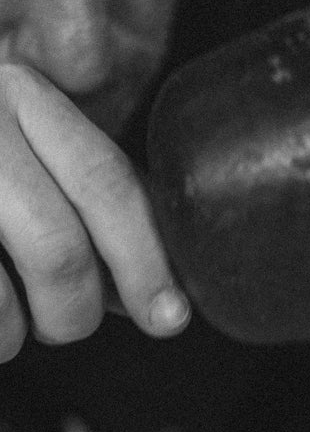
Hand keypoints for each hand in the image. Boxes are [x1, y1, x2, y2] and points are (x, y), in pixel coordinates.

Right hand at [0, 64, 189, 361]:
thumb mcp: (27, 160)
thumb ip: (85, 208)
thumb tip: (157, 292)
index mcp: (17, 97)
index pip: (104, 181)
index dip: (146, 260)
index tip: (170, 318)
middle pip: (59, 249)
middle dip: (76, 312)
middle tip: (68, 322)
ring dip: (14, 334)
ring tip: (5, 321)